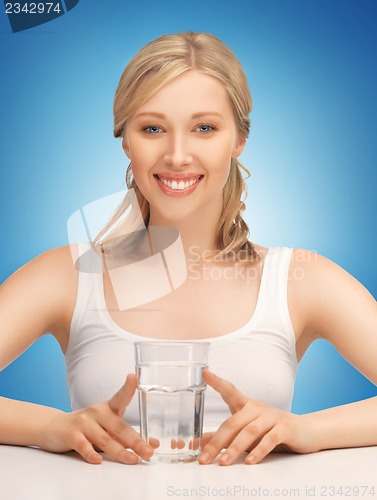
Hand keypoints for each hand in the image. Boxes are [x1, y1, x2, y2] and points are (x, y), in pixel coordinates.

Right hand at [41, 374, 154, 463]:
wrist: (54, 427)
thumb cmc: (87, 427)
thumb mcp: (108, 428)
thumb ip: (128, 436)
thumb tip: (153, 444)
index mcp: (108, 408)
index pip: (120, 397)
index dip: (128, 387)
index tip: (134, 377)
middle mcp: (97, 412)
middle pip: (119, 427)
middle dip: (136, 441)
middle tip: (148, 451)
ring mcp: (84, 423)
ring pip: (105, 439)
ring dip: (120, 451)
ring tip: (133, 460)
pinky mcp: (71, 435)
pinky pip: (83, 446)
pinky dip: (91, 454)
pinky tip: (99, 460)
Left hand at [198, 370, 319, 465]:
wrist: (305, 431)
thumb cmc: (270, 430)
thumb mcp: (246, 431)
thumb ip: (225, 436)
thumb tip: (201, 442)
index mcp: (245, 405)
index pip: (229, 390)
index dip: (217, 381)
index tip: (204, 372)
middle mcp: (257, 408)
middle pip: (233, 422)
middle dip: (217, 442)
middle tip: (204, 458)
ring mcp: (271, 417)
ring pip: (249, 432)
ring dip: (234, 448)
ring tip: (223, 462)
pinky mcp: (284, 429)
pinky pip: (269, 439)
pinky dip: (259, 451)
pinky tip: (250, 461)